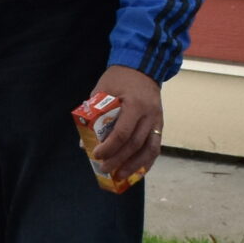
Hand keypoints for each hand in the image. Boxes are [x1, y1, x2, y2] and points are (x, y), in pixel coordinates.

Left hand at [86, 64, 161, 181]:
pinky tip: (137, 170)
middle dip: (118, 160)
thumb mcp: (102, 91)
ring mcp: (157, 120)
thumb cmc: (119, 78)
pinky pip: (155, 146)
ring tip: (120, 176)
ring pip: (149, 149)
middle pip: (135, 144)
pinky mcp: (160, 124)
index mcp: (135, 105)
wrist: (142, 66)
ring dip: (134, 165)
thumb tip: (83, 143)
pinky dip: (147, 160)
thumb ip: (93, 115)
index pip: (123, 133)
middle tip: (104, 169)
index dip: (110, 147)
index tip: (96, 155)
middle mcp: (150, 114)